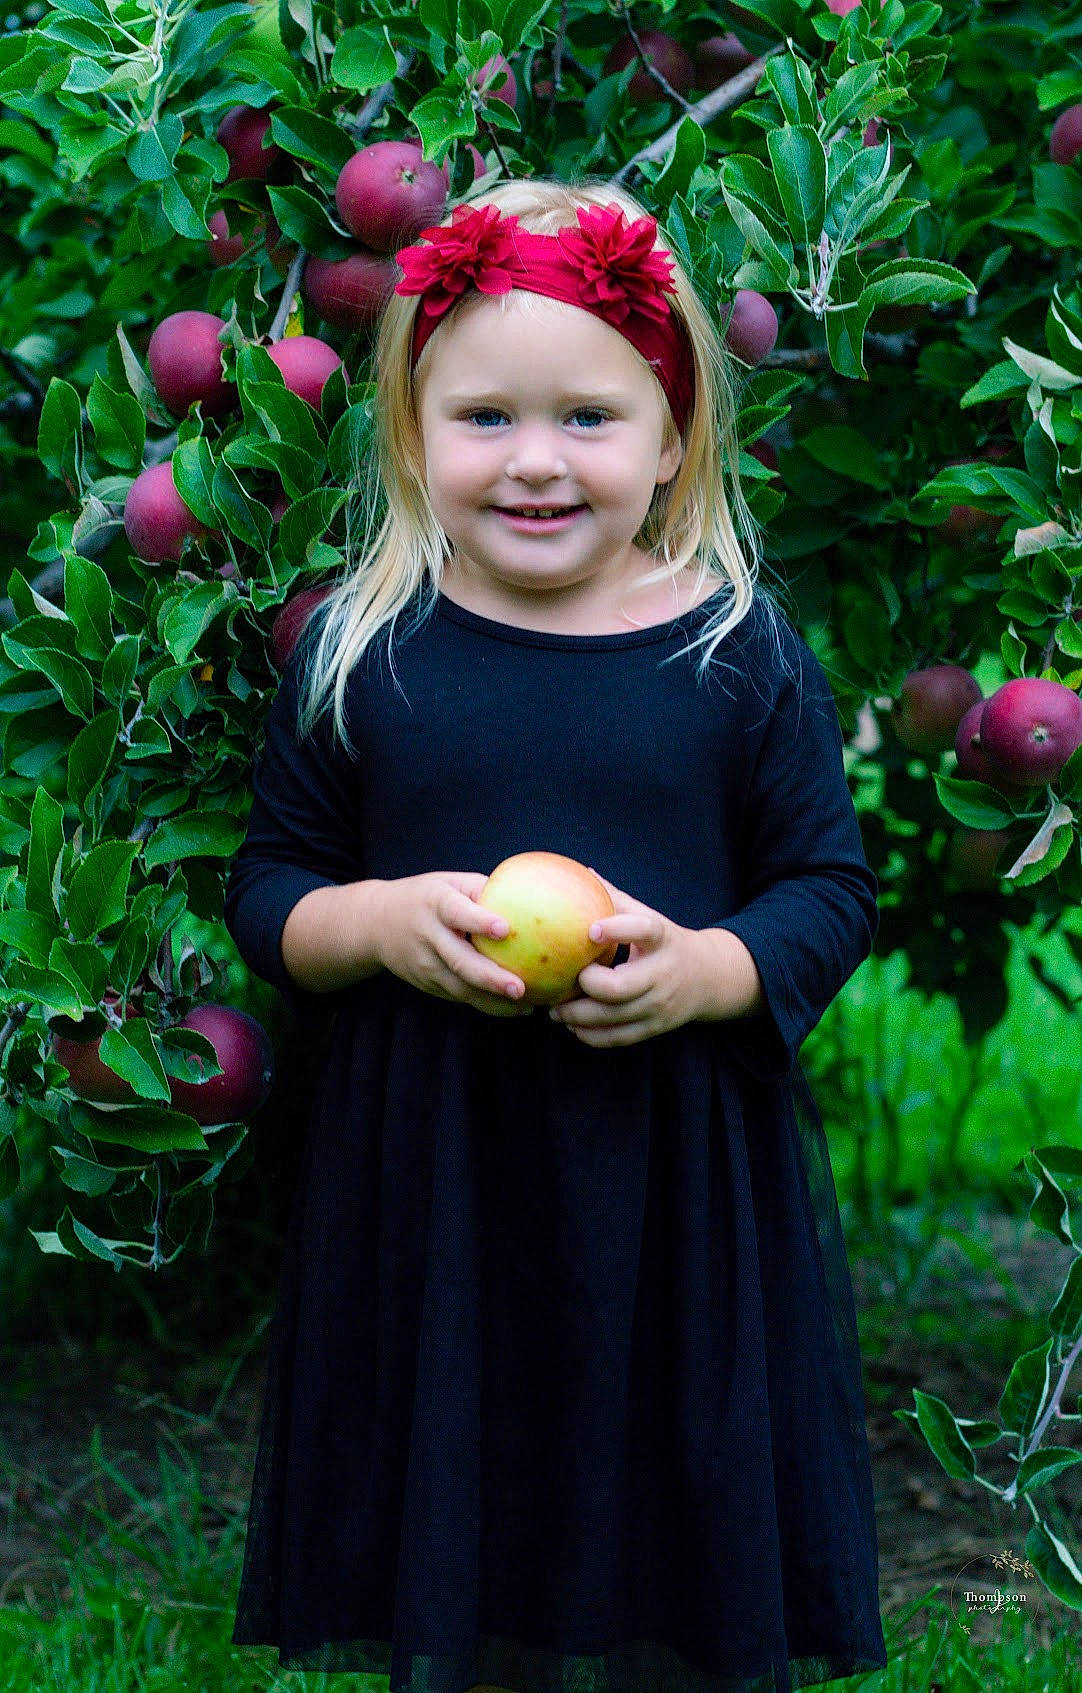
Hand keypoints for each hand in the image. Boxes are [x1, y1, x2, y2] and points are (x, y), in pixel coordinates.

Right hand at [375, 871, 534, 1017]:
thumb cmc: (425, 898)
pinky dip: (486, 1005)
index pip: (457, 914)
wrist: (375, 924)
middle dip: (490, 978)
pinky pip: (459, 997)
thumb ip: (482, 889)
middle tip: (519, 988)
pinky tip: (513, 1008)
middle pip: (459, 961)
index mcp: (435, 904)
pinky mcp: (427, 984)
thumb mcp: (447, 883)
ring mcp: (425, 965)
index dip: (479, 922)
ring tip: (525, 1006)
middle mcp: (428, 936)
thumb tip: (528, 897)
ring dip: (493, 1001)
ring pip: (460, 988)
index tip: (505, 929)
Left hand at [547, 871, 708, 1046]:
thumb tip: (581, 873)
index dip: (617, 929)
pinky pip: (618, 1037)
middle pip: (620, 988)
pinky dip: (591, 1035)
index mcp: (662, 939)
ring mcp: (659, 1004)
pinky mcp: (655, 1027)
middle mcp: (662, 974)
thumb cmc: (665, 942)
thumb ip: (615, 900)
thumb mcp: (650, 917)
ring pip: (613, 1017)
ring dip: (577, 1015)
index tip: (590, 930)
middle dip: (586, 985)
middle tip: (566, 979)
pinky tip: (573, 1026)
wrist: (709, 978)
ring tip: (555, 1010)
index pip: (644, 931)